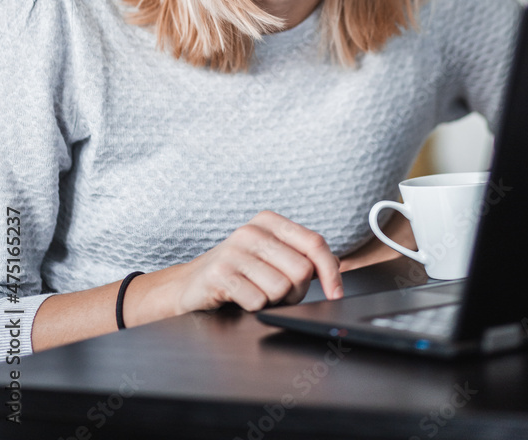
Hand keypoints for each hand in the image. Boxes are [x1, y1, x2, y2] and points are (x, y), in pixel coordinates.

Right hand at [176, 211, 343, 313]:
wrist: (190, 286)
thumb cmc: (237, 273)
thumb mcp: (270, 257)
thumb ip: (300, 256)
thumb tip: (337, 265)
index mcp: (269, 221)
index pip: (315, 243)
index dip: (331, 271)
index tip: (336, 294)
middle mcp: (252, 230)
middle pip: (301, 270)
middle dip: (296, 292)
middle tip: (278, 294)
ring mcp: (234, 250)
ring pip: (281, 289)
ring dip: (274, 302)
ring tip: (255, 293)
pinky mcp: (220, 274)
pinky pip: (258, 301)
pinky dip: (254, 307)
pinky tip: (240, 299)